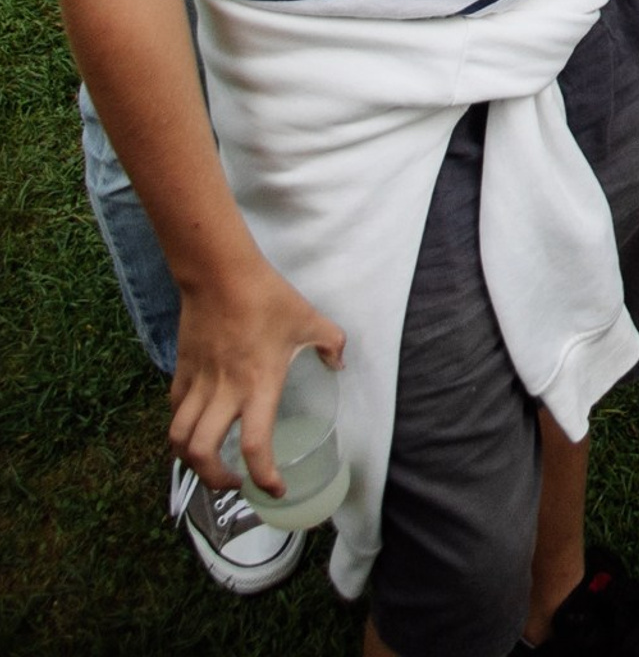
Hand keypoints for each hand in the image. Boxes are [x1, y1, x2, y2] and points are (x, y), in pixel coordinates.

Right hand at [168, 261, 343, 497]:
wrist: (221, 275)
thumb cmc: (268, 298)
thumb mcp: (310, 320)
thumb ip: (331, 343)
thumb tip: (340, 362)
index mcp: (258, 385)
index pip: (254, 445)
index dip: (263, 476)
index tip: (274, 489)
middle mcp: (224, 393)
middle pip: (202, 453)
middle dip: (216, 480)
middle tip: (235, 483)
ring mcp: (198, 383)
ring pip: (178, 439)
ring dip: (190, 461)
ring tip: (209, 465)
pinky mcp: (181, 371)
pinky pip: (174, 410)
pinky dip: (180, 427)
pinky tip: (195, 427)